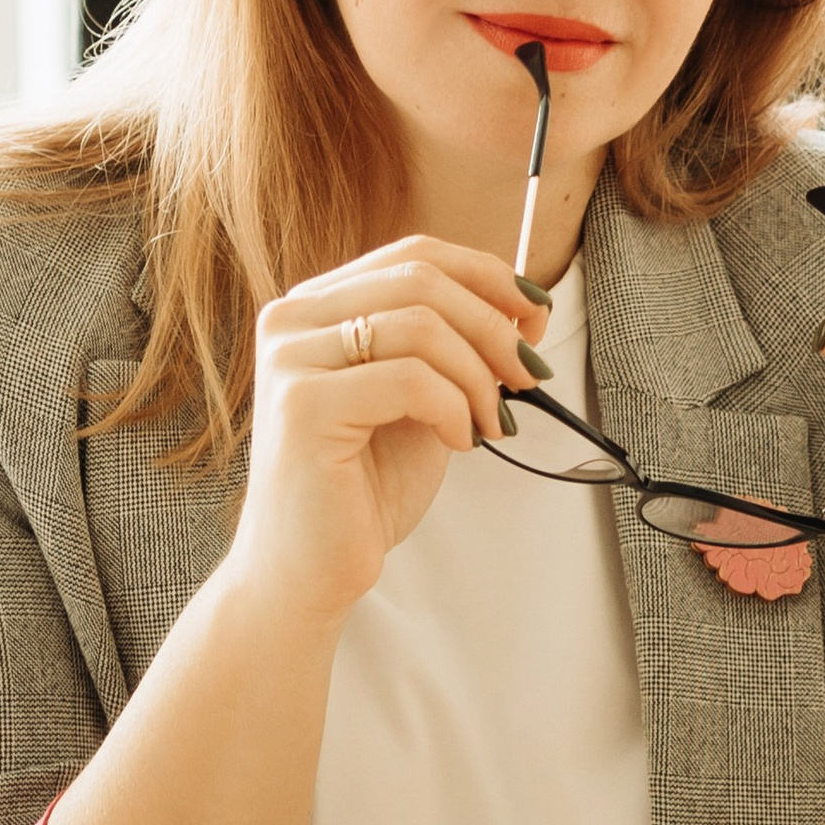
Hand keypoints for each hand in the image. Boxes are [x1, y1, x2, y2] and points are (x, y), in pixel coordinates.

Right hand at [228, 236, 546, 628]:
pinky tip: (458, 442)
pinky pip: (411, 379)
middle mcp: (291, 320)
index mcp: (315, 307)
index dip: (485, 273)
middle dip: (493, 325)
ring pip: (420, 325)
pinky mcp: (302, 406)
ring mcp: (290, 360)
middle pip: (420, 280)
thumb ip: (456, 349)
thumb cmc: (360, 489)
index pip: (413, 254)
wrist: (308, 570)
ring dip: (479, 375)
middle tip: (527, 375)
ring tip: (490, 423)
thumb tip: (526, 307)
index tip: (535, 311)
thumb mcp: (421, 400)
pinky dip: (455, 408)